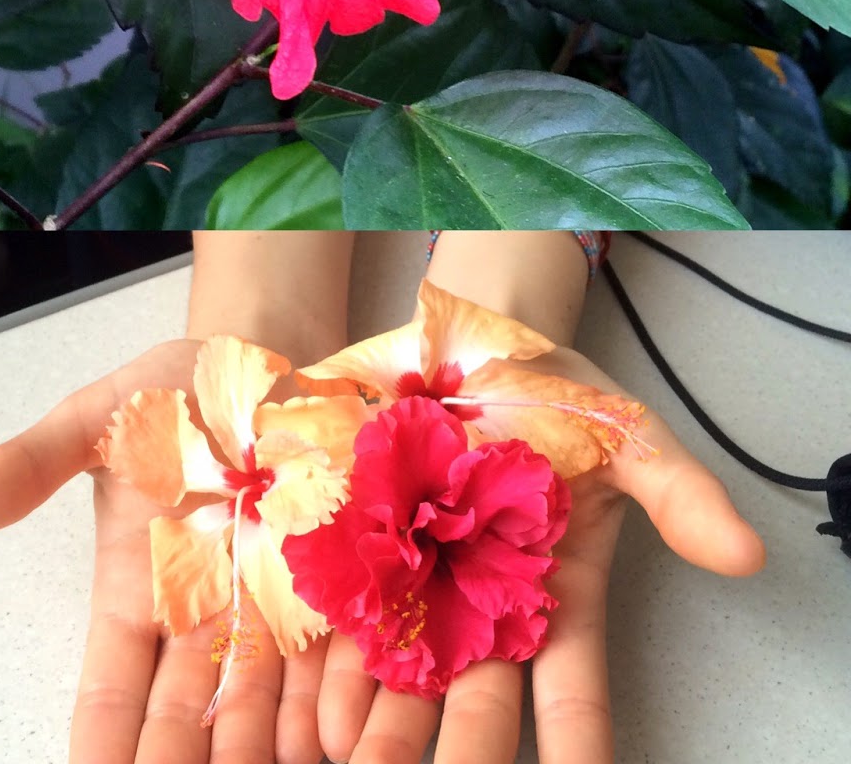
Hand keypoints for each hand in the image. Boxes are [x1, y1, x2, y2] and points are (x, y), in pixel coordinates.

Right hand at [0, 338, 337, 763]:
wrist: (271, 356)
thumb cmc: (176, 390)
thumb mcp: (95, 419)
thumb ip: (25, 468)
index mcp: (140, 589)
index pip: (113, 695)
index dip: (104, 752)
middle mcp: (208, 619)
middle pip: (188, 728)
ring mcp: (278, 614)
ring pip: (265, 719)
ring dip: (257, 761)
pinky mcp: (343, 592)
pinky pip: (345, 671)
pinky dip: (343, 716)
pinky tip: (338, 751)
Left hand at [312, 346, 766, 763]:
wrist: (466, 336)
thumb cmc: (554, 392)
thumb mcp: (628, 436)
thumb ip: (680, 494)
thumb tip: (744, 556)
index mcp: (553, 592)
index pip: (572, 691)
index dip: (578, 749)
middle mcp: (483, 601)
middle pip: (476, 702)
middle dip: (460, 757)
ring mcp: (418, 577)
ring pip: (402, 675)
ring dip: (382, 729)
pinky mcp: (357, 544)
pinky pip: (339, 618)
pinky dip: (326, 671)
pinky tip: (313, 719)